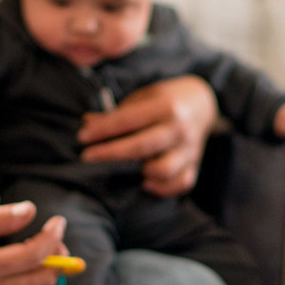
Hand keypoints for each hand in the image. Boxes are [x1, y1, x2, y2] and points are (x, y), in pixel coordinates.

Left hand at [77, 75, 217, 196]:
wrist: (202, 103)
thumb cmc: (166, 99)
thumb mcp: (143, 96)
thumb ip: (117, 113)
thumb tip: (87, 125)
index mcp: (167, 106)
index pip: (129, 120)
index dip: (102, 130)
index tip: (82, 138)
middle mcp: (180, 129)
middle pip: (141, 147)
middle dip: (110, 153)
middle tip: (87, 157)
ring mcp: (190, 150)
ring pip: (163, 170)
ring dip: (139, 172)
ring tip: (124, 168)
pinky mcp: (195, 166)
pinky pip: (180, 184)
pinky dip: (161, 188)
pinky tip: (145, 181)